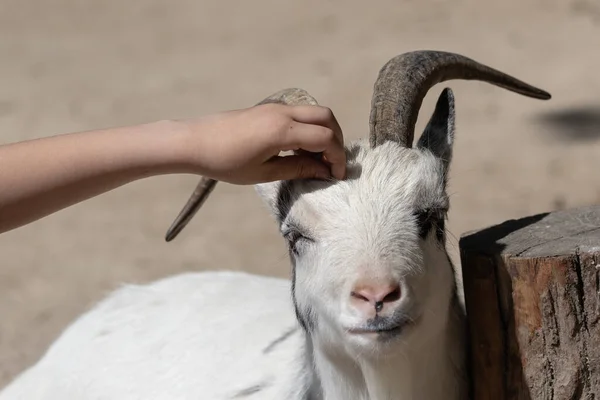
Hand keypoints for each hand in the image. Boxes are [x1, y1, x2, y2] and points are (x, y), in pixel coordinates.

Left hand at [179, 103, 346, 183]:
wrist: (194, 142)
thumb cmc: (225, 162)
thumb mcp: (263, 173)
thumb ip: (297, 168)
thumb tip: (323, 171)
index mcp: (282, 130)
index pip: (325, 138)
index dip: (337, 157)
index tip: (336, 176)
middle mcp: (283, 112)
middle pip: (326, 117)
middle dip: (336, 139)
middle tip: (332, 163)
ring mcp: (275, 107)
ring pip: (314, 112)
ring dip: (323, 132)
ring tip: (317, 159)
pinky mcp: (268, 109)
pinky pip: (299, 114)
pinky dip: (309, 128)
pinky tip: (299, 149)